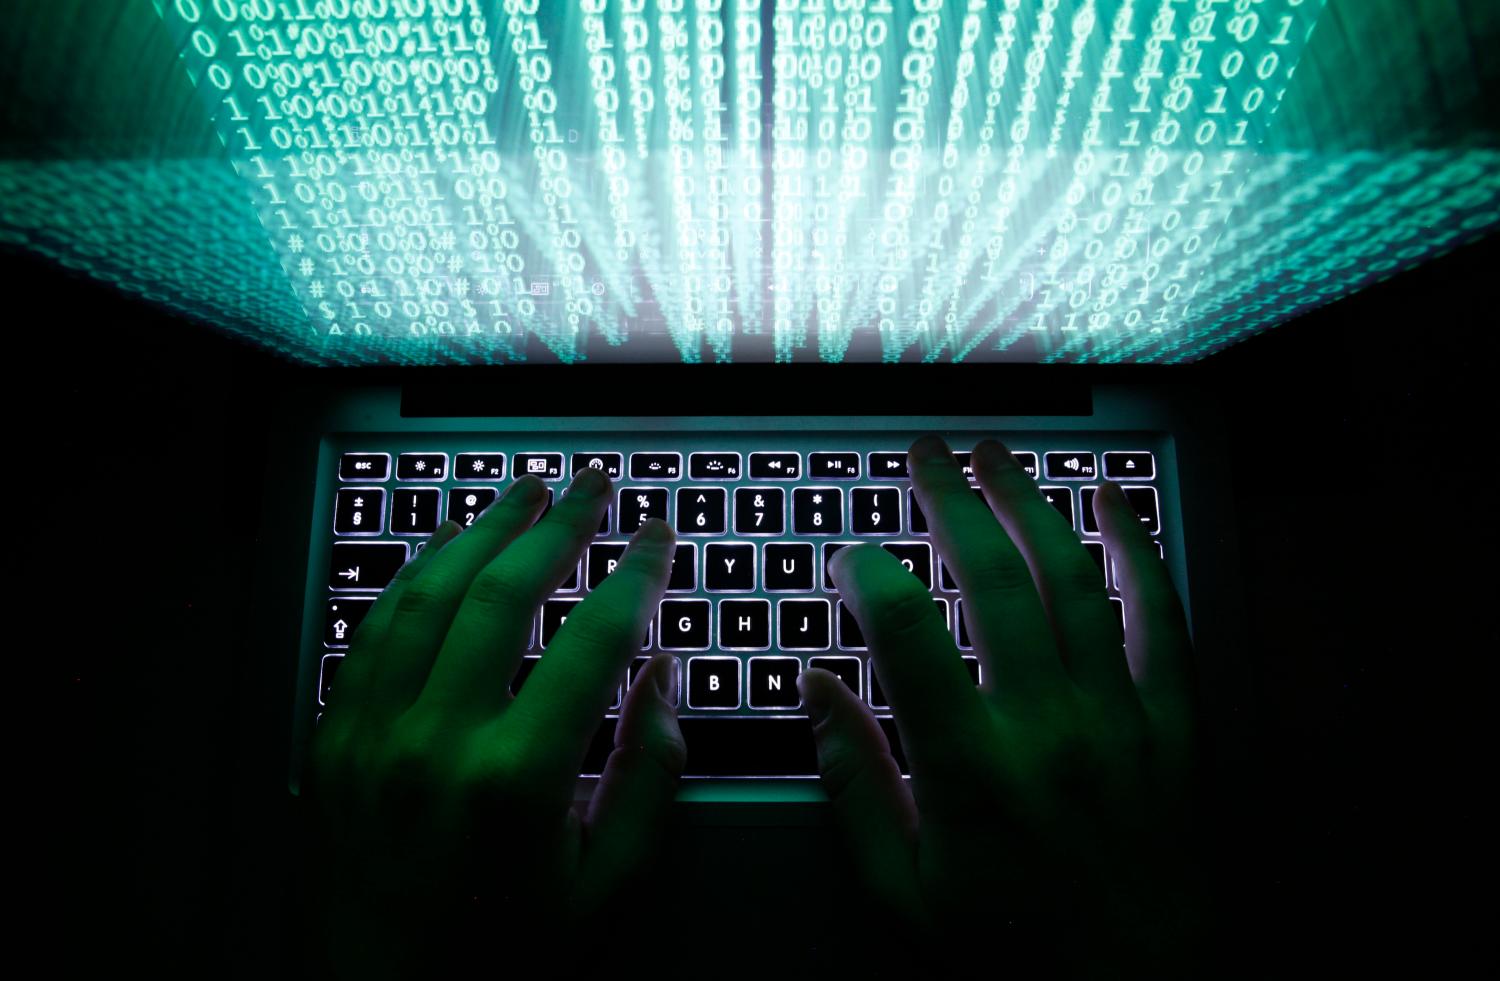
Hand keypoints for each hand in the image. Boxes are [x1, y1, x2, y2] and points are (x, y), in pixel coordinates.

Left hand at [302, 466, 683, 976]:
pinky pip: (368, 635)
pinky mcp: (329, 746)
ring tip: (521, 494)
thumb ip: (648, 777)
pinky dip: (410, 581)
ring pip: (425, 597)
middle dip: (557, 526)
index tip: (656, 538)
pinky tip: (440, 551)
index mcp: (515, 781)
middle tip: (592, 485)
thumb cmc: (503, 961)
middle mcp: (434, 742)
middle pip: (502, 595)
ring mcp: (368, 738)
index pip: (592, 640)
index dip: (633, 575)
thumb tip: (664, 677)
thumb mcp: (606, 890)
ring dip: (478, 532)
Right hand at [803, 434, 1201, 973]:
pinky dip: (1139, 554)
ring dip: (1032, 505)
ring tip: (999, 455)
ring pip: (1075, 582)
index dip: (869, 576)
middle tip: (925, 454)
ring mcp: (1120, 722)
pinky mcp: (1174, 728)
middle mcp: (1048, 730)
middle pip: (995, 581)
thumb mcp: (903, 890)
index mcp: (971, 771)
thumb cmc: (1007, 951)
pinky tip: (1113, 504)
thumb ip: (855, 782)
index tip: (850, 556)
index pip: (907, 635)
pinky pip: (1163, 621)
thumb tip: (818, 688)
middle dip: (951, 502)